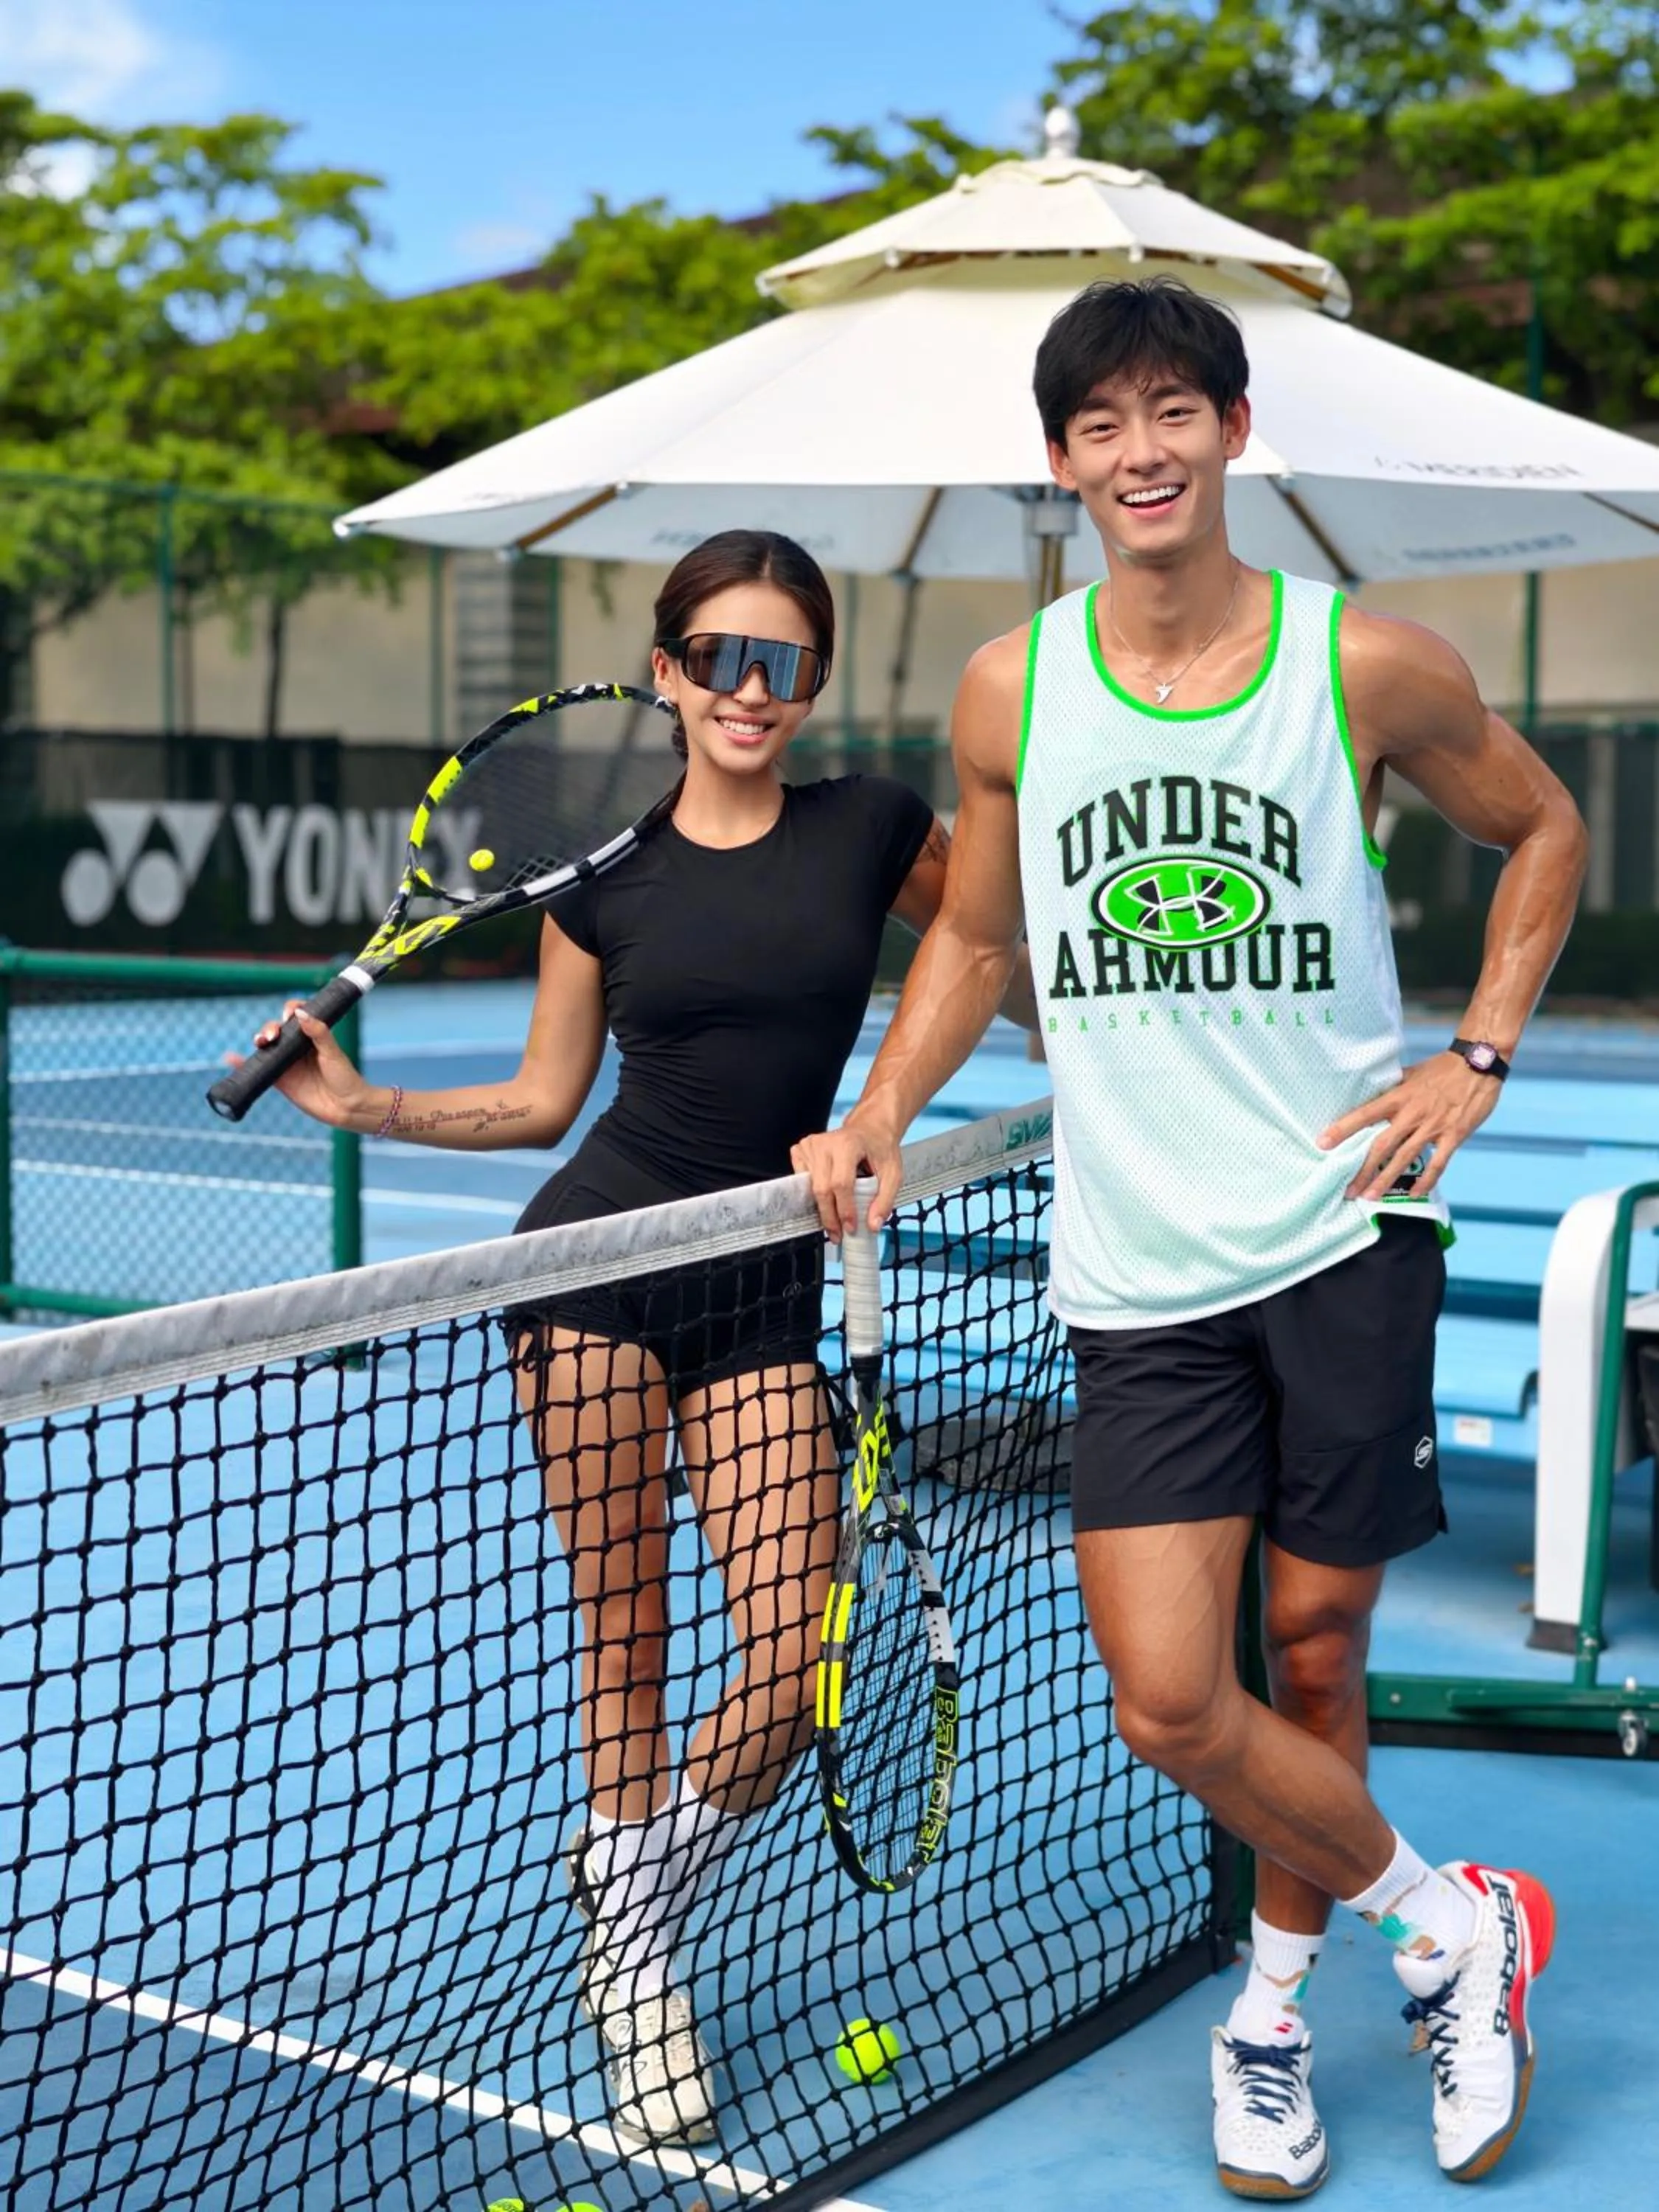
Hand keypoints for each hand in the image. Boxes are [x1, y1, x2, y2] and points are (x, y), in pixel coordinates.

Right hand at [225, 1001, 372, 1129]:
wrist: (347, 1107)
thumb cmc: (345, 1077)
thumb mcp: (333, 1053)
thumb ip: (319, 1033)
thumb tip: (301, 1013)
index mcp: (312, 1036)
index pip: (296, 1016)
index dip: (290, 1011)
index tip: (290, 1015)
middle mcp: (297, 1047)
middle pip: (276, 1030)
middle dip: (270, 1028)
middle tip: (273, 1036)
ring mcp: (287, 1063)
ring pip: (267, 1047)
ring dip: (259, 1040)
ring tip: (260, 1042)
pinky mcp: (280, 1080)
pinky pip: (259, 1070)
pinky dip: (242, 1064)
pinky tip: (230, 1058)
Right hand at [791, 1117, 902, 1239]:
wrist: (870, 1128)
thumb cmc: (880, 1149)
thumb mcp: (893, 1173)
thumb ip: (885, 1200)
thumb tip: (872, 1226)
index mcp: (848, 1144)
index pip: (841, 1183)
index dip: (844, 1209)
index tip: (850, 1228)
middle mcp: (824, 1143)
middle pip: (821, 1189)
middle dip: (830, 1217)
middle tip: (838, 1235)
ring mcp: (809, 1145)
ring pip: (810, 1188)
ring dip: (822, 1209)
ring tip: (835, 1221)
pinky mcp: (800, 1150)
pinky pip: (802, 1181)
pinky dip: (813, 1194)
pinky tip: (827, 1196)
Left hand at [1317, 1051, 1504, 1200]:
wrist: (1479, 1064)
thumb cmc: (1442, 1068)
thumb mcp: (1410, 1074)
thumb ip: (1391, 1088)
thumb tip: (1368, 1095)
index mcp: (1398, 1096)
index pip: (1364, 1114)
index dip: (1343, 1129)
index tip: (1323, 1143)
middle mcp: (1412, 1114)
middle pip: (1381, 1145)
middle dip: (1362, 1169)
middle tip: (1347, 1189)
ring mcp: (1433, 1126)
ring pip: (1405, 1158)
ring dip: (1386, 1179)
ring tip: (1370, 1196)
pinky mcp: (1454, 1136)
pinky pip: (1439, 1163)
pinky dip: (1427, 1180)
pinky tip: (1415, 1193)